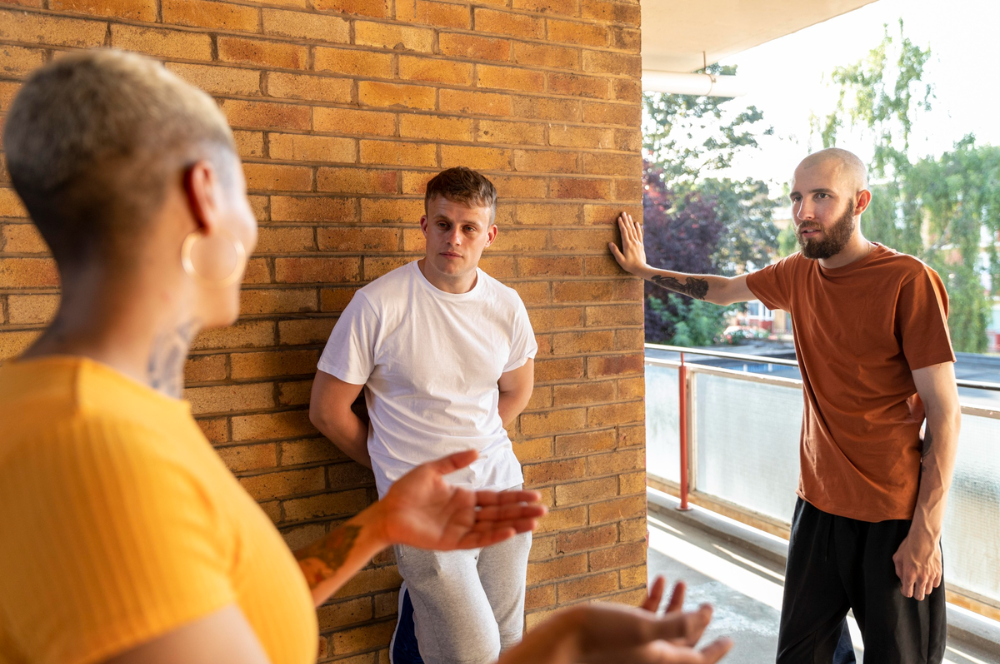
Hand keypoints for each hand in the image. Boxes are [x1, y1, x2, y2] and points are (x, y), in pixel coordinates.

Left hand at [377, 450, 545, 550]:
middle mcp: (466, 514)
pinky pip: (478, 539)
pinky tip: (510, 531)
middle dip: (521, 511)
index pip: (495, 498)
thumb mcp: (431, 470)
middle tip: (543, 510)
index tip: (534, 495)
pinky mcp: (452, 542)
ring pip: (493, 526)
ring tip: (535, 521)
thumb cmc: (406, 490)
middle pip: (500, 513)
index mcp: (463, 497)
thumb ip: (454, 461)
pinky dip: (494, 536)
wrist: (387, 511)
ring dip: (514, 524)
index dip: (514, 498)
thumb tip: (478, 452)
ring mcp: (460, 529)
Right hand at [582, 575, 730, 663]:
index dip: (716, 649)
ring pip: (663, 626)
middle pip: (684, 641)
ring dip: (674, 605)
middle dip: (696, 621)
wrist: (562, 643)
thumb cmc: (601, 638)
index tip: (729, 639)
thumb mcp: (643, 630)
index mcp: (662, 659)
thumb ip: (676, 626)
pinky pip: (643, 618)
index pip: (699, 659)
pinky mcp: (620, 633)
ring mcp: (635, 645)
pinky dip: (653, 600)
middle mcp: (651, 655)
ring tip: (679, 582)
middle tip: (706, 605)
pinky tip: (656, 581)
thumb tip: (703, 618)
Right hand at [608, 211, 648, 276]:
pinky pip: (639, 234)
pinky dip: (638, 228)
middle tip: (623, 213)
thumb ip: (615, 251)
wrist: (641, 268)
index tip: (619, 218)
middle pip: (629, 229)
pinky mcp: (641, 245)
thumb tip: (610, 243)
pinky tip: (637, 224)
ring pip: (634, 230)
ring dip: (631, 222)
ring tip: (629, 216)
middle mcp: (633, 242)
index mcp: (627, 245)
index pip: (624, 232)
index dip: (621, 224)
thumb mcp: (620, 260)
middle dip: (626, 220)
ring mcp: (637, 242)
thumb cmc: (629, 265)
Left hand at [892, 530, 941, 600]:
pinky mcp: (939, 573)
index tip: (904, 587)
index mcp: (910, 575)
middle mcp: (922, 578)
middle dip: (914, 593)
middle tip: (912, 585)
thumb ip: (899, 571)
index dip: (904, 591)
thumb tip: (902, 579)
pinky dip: (931, 583)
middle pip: (919, 596)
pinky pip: (935, 585)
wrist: (924, 538)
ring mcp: (931, 576)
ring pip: (928, 591)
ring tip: (919, 580)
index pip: (908, 593)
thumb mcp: (897, 558)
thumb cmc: (909, 546)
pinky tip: (927, 576)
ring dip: (923, 588)